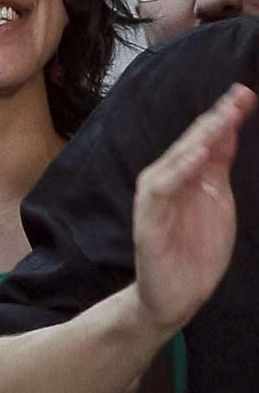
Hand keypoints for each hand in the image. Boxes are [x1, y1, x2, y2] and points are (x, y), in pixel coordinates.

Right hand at [132, 83, 254, 333]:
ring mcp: (156, 202)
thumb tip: (228, 129)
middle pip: (189, 145)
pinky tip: (193, 159)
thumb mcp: (217, 200)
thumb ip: (217, 166)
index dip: (224, 118)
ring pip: (172, 163)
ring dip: (194, 141)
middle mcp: (169, 183)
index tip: (245, 95)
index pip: (205, 141)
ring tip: (218, 121)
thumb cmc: (196, 250)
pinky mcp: (147, 223)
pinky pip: (158, 193)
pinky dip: (174, 174)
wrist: (177, 297)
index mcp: (186, 177)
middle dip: (213, 121)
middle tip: (237, 98)